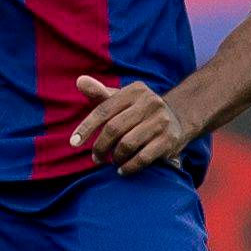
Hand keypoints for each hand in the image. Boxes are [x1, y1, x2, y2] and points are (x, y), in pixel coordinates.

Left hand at [71, 75, 194, 174]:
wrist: (177, 119)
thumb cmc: (138, 110)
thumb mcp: (121, 99)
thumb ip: (99, 93)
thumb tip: (80, 81)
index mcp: (135, 90)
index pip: (104, 110)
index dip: (86, 127)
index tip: (74, 143)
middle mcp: (150, 102)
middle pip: (114, 128)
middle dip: (100, 146)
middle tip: (95, 158)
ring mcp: (161, 121)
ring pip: (127, 144)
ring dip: (114, 157)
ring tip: (111, 161)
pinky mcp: (170, 139)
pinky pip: (142, 157)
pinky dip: (129, 167)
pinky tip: (122, 170)